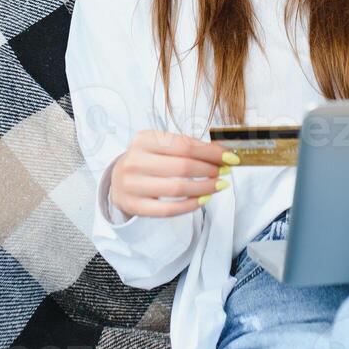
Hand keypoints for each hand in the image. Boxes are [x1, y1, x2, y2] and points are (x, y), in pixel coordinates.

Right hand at [109, 129, 236, 216]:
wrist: (118, 179)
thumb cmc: (147, 159)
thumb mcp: (161, 145)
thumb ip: (188, 147)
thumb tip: (222, 153)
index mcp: (144, 139)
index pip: (184, 145)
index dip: (211, 152)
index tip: (230, 157)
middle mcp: (135, 160)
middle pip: (183, 166)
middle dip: (210, 170)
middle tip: (225, 172)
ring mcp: (132, 185)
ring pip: (178, 188)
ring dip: (205, 188)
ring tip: (218, 185)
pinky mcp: (135, 205)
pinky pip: (169, 209)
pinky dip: (191, 205)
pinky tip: (204, 199)